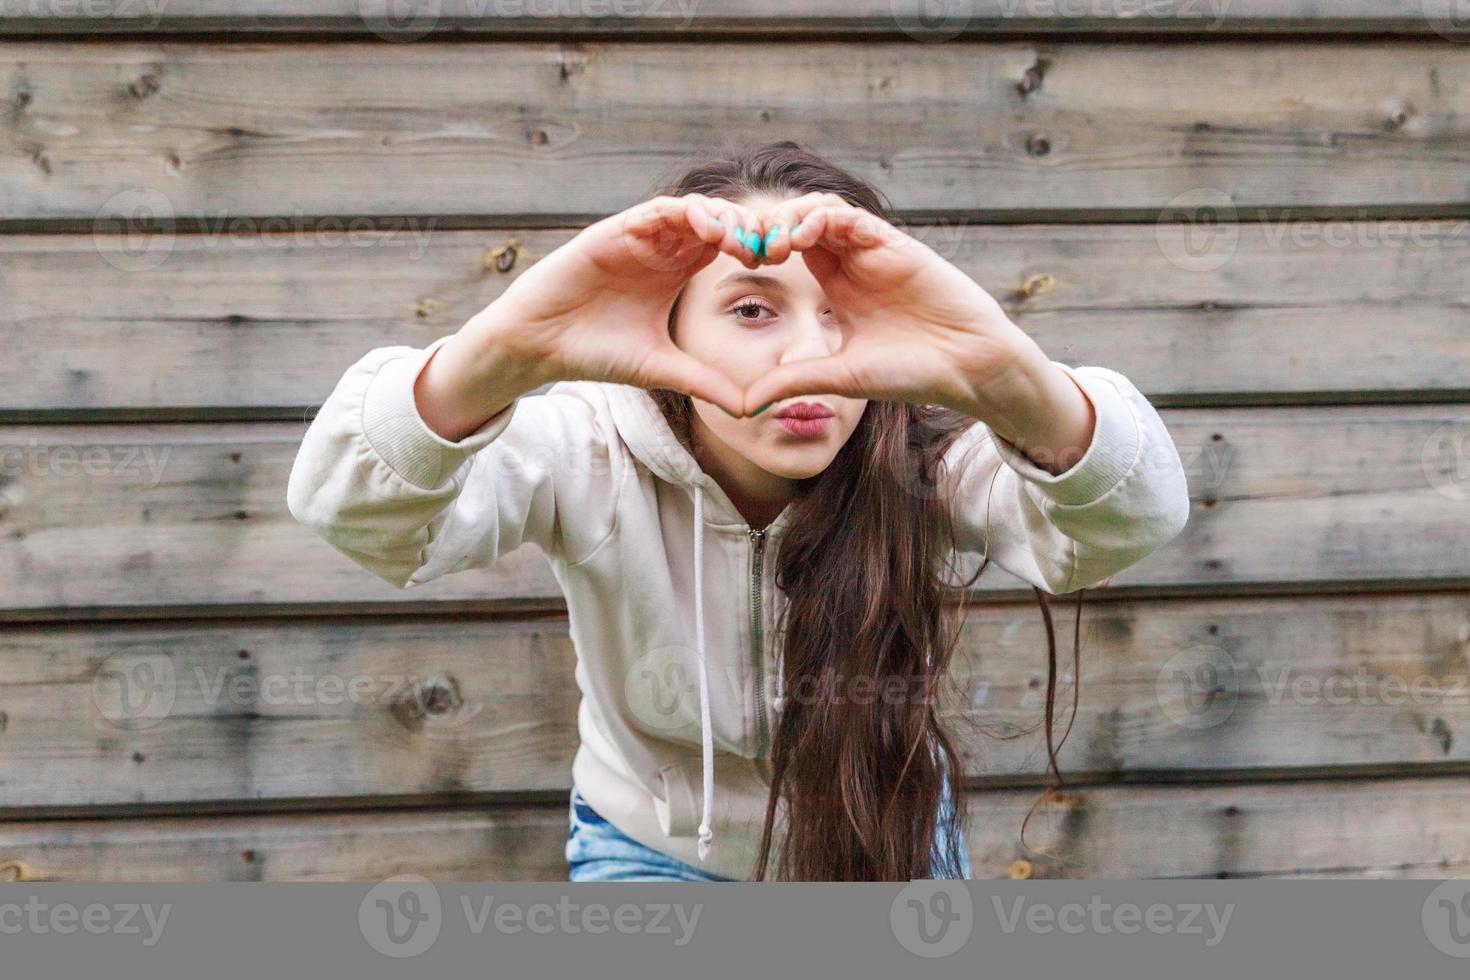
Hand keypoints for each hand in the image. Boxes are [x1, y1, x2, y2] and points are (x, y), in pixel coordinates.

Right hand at [481, 194, 771, 416]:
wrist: (539, 346)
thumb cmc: (595, 352)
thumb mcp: (661, 368)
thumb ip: (704, 381)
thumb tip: (750, 409)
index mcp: (675, 272)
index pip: (725, 246)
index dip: (755, 249)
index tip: (779, 266)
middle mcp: (660, 249)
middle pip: (717, 221)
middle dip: (748, 229)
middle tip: (772, 247)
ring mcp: (638, 237)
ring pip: (692, 210)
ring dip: (722, 217)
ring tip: (743, 239)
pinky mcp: (615, 231)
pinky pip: (657, 211)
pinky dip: (685, 214)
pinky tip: (707, 230)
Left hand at [740, 194, 1095, 469]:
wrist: (966, 367)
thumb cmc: (910, 373)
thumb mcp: (839, 377)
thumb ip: (795, 382)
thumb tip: (744, 406)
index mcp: (836, 287)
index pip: (788, 249)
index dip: (757, 250)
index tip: (732, 267)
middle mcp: (852, 262)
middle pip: (798, 221)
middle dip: (766, 228)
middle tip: (741, 248)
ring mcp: (873, 250)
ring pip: (821, 211)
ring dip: (790, 219)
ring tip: (769, 244)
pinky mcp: (894, 243)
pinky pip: (851, 217)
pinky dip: (823, 218)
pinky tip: (801, 236)